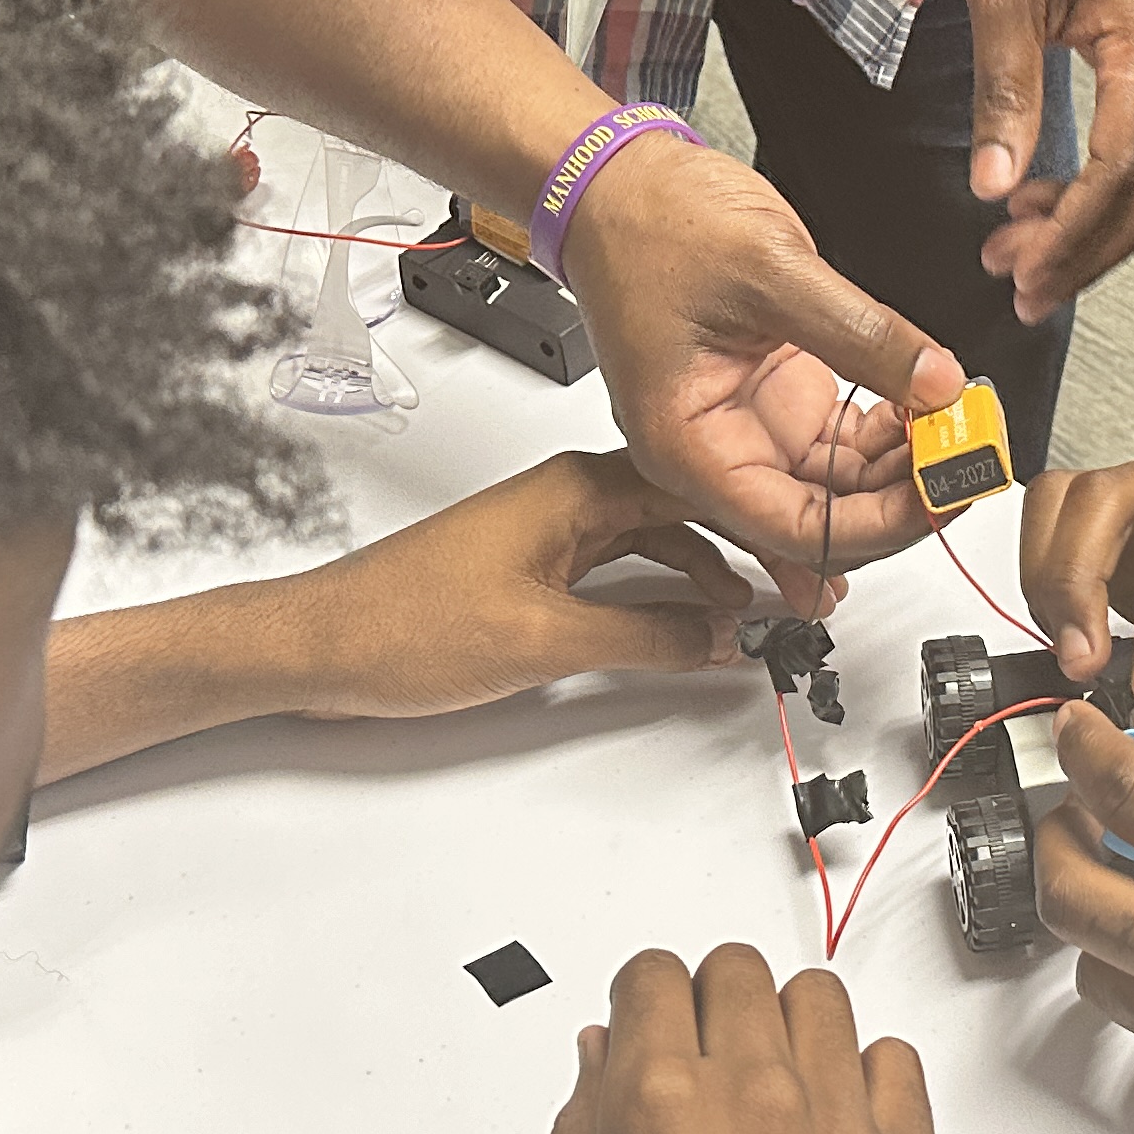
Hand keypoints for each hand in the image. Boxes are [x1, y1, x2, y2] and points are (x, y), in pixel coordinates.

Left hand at [35, 451, 754, 775]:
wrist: (319, 645)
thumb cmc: (402, 626)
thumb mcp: (545, 642)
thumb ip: (646, 639)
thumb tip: (720, 639)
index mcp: (575, 490)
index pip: (701, 488)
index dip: (767, 523)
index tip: (815, 559)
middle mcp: (567, 495)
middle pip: (689, 508)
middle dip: (752, 549)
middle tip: (808, 589)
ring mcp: (550, 528)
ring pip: (659, 540)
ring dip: (711, 575)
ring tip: (761, 615)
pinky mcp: (533, 563)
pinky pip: (623, 566)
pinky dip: (665, 594)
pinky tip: (687, 627)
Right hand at [550, 945, 944, 1133]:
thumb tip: (600, 1066)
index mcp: (658, 1114)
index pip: (651, 981)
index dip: (641, 1007)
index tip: (643, 1037)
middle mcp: (758, 1103)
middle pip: (736, 974)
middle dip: (709, 1006)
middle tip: (700, 1071)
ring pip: (820, 1001)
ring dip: (786, 1027)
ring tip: (770, 1098)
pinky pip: (898, 1067)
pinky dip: (864, 1077)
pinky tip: (835, 1133)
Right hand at [558, 129, 960, 591]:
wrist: (619, 181)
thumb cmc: (650, 223)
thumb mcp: (769, 270)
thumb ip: (861, 332)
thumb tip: (938, 382)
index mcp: (689, 446)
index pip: (799, 530)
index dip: (885, 525)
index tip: (946, 492)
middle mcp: (715, 451)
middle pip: (826, 518)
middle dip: (903, 496)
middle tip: (970, 457)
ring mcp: (747, 427)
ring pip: (841, 485)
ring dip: (903, 467)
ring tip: (959, 430)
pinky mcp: (773, 397)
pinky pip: (841, 443)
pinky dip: (889, 434)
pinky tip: (928, 410)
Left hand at [962, 0, 1133, 321]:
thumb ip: (1004, 95)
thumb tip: (993, 185)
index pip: (1120, 171)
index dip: (1072, 234)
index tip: (1025, 274)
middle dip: (1087, 252)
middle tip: (1023, 290)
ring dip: (1093, 230)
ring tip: (1020, 255)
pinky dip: (1101, 193)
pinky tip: (1045, 205)